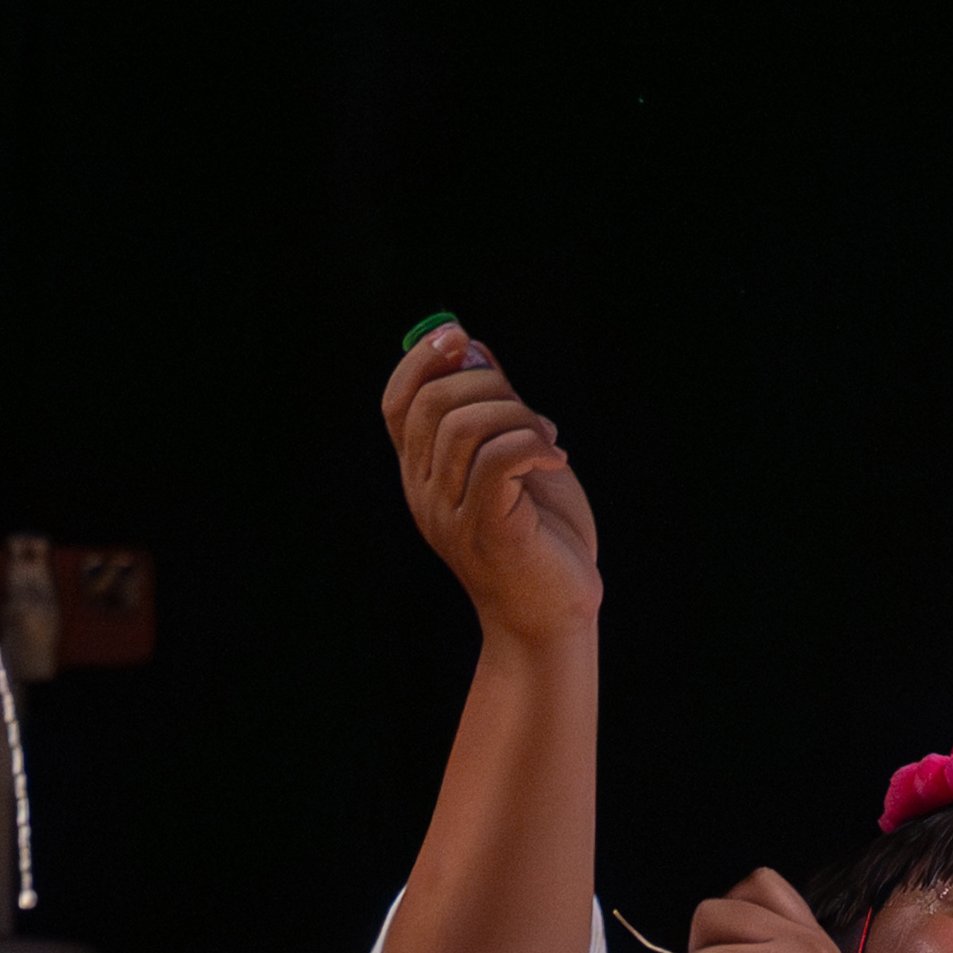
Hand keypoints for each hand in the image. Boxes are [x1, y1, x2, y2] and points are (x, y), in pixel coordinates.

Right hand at [381, 323, 598, 641]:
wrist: (554, 617)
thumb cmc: (542, 539)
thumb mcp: (516, 462)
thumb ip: (493, 411)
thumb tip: (473, 349)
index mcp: (424, 473)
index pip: (397, 404)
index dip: (420, 361)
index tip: (456, 335)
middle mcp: (426, 493)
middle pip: (433, 405)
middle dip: (488, 385)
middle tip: (529, 412)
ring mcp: (451, 515)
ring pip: (466, 427)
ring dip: (518, 417)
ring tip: (548, 443)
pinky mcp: (488, 532)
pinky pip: (498, 461)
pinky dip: (533, 445)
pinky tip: (556, 460)